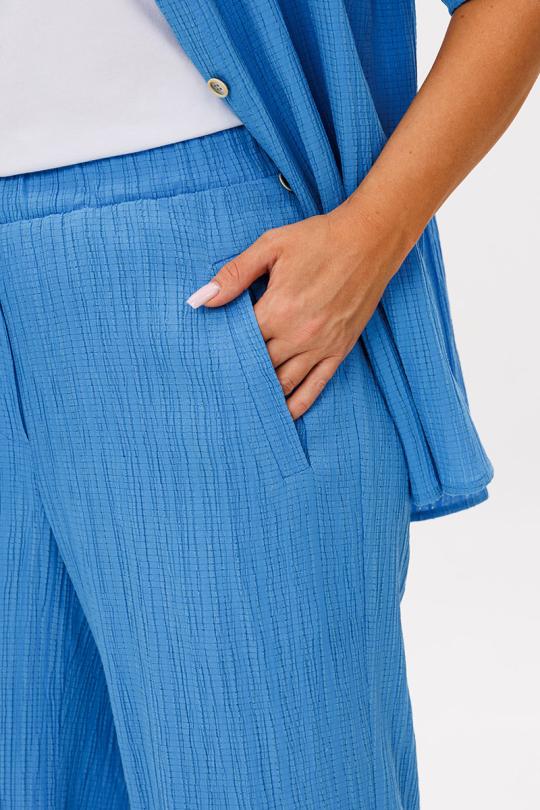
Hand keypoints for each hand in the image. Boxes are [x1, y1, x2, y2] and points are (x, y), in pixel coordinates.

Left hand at [186, 201, 405, 418]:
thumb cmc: (318, 239)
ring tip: (244, 406)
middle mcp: (298, 335)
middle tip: (219, 386)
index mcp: (277, 309)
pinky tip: (283, 415)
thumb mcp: (271, 246)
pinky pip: (315, 387)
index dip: (222, 351)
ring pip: (284, 384)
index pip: (239, 343)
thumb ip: (235, 274)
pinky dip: (297, 404)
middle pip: (258, 367)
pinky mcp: (339, 350)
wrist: (370, 240)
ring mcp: (320, 347)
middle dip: (239, 376)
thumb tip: (201, 298)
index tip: (207, 358)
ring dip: (264, 396)